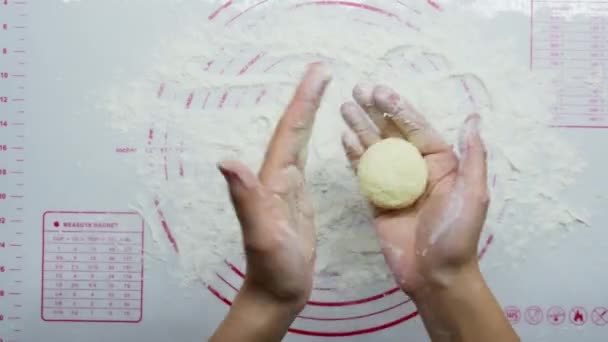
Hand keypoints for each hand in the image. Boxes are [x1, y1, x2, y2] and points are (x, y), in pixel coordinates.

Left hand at [217, 63, 330, 310]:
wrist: (276, 292)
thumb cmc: (271, 269)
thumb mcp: (260, 235)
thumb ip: (245, 199)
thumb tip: (225, 160)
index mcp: (272, 180)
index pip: (289, 132)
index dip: (303, 101)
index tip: (318, 73)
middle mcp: (277, 177)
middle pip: (293, 130)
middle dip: (307, 98)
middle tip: (322, 69)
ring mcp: (287, 187)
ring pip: (298, 141)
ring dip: (309, 114)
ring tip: (322, 89)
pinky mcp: (297, 198)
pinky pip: (305, 159)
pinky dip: (311, 140)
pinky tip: (315, 135)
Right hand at [340, 84, 488, 295]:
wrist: (434, 276)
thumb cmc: (457, 235)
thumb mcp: (473, 193)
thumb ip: (472, 156)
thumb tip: (473, 118)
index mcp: (441, 163)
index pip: (416, 128)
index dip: (397, 109)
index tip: (379, 92)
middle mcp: (416, 169)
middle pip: (391, 134)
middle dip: (374, 112)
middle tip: (356, 91)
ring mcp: (394, 184)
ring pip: (375, 150)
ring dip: (360, 128)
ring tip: (344, 108)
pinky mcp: (377, 201)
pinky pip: (364, 174)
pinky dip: (354, 156)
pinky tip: (344, 138)